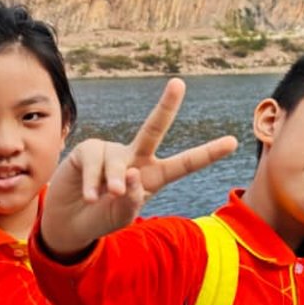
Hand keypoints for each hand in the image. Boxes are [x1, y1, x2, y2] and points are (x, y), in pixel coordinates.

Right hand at [39, 80, 238, 256]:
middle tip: (178, 83)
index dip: (208, 153)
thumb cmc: (102, 218)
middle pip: (153, 128)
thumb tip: (131, 174)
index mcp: (153, 175)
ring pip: (117, 161)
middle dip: (165, 106)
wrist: (70, 222)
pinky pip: (94, 163)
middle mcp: (135, 158)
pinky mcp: (88, 151)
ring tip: (103, 198)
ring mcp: (111, 151)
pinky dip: (92, 182)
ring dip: (112, 181)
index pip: (184, 164)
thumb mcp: (122, 216)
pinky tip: (89, 196)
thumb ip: (131, 200)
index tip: (233, 142)